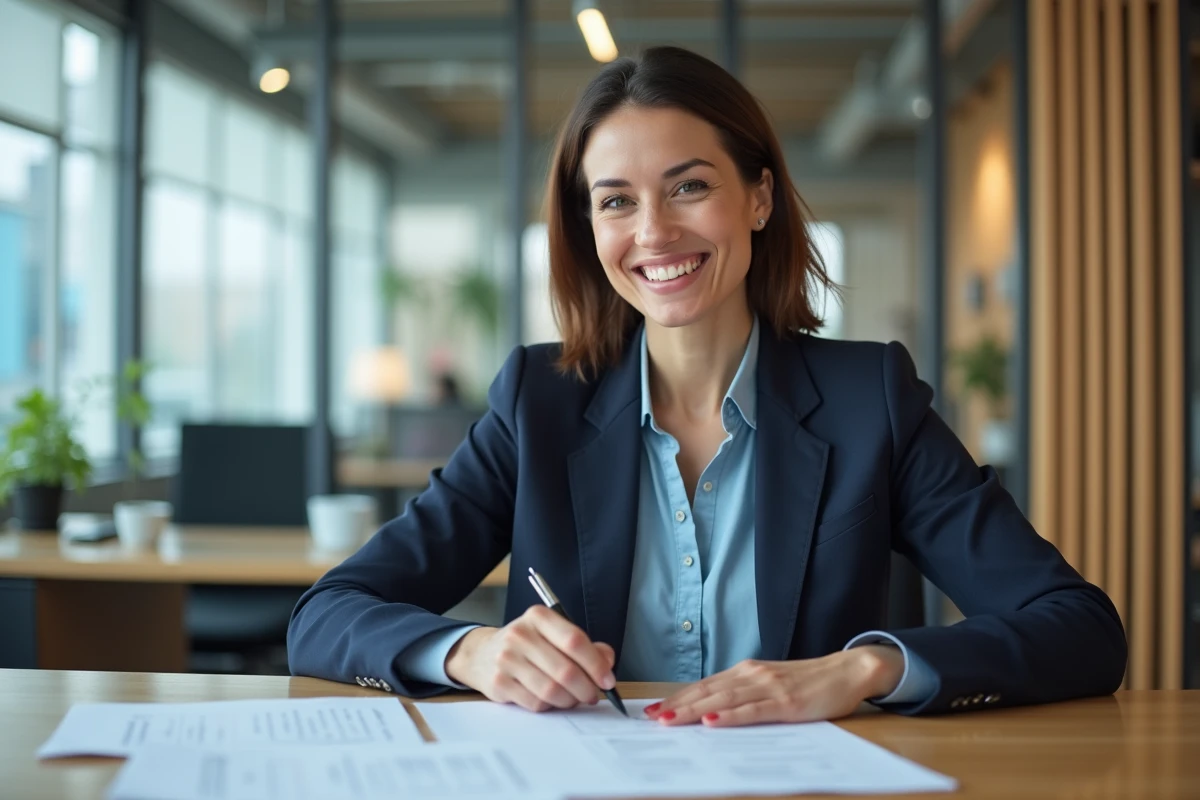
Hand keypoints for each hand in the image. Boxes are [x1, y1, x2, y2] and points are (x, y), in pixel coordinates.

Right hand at [443, 606, 616, 712]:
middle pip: (565, 670)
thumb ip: (584, 646)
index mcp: (539, 617)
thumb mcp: (553, 634)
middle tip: (593, 695)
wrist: (482, 654)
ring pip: (551, 690)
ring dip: (570, 700)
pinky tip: (552, 700)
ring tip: (574, 699)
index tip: (608, 680)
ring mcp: (507, 659)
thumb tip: (607, 662)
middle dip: (586, 688)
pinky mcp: (499, 683)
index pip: (574, 641)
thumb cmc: (527, 645)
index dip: (596, 664)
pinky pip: (535, 703)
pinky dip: (550, 706)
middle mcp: (520, 635)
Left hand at [645, 646, 904, 727]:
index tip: (653, 709)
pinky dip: (729, 717)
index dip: (677, 697)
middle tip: (650, 718)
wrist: (846, 671)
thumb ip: (745, 694)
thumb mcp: (771, 684)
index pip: (704, 685)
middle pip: (707, 691)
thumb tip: (713, 709)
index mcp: (746, 671)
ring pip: (723, 700)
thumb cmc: (809, 682)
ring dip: (693, 710)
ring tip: (669, 719)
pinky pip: (752, 711)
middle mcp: (752, 675)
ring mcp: (768, 687)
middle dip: (676, 705)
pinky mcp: (786, 702)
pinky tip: (711, 722)